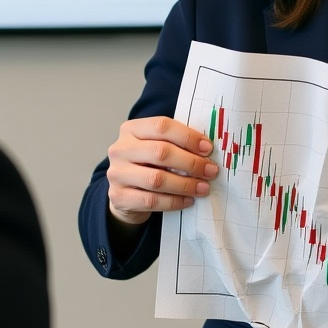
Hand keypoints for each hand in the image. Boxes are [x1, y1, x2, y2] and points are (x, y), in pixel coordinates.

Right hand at [104, 117, 218, 225]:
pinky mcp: (119, 196)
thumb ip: (176, 144)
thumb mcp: (157, 147)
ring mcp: (117, 173)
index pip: (162, 126)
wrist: (126, 193)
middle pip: (160, 152)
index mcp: (131, 129)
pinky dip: (174, 201)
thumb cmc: (148, 165)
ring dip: (185, 184)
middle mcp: (120, 149)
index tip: (208, 148)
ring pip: (156, 179)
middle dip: (191, 163)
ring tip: (203, 188)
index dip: (188, 137)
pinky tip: (188, 200)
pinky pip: (151, 200)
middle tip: (210, 171)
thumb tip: (207, 150)